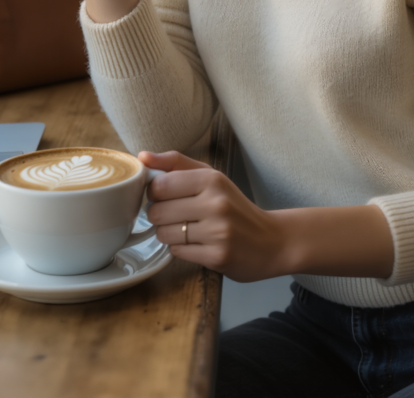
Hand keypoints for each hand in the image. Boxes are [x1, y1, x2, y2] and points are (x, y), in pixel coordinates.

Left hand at [141, 151, 289, 282]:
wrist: (271, 240)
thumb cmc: (234, 206)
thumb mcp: (211, 176)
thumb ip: (176, 163)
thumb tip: (142, 157)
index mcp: (212, 179)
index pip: (159, 185)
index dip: (154, 193)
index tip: (165, 196)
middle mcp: (215, 203)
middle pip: (157, 211)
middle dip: (159, 216)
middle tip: (175, 216)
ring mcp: (218, 231)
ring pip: (164, 234)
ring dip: (168, 234)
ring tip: (186, 230)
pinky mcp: (218, 256)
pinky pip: (177, 253)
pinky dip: (181, 250)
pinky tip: (196, 244)